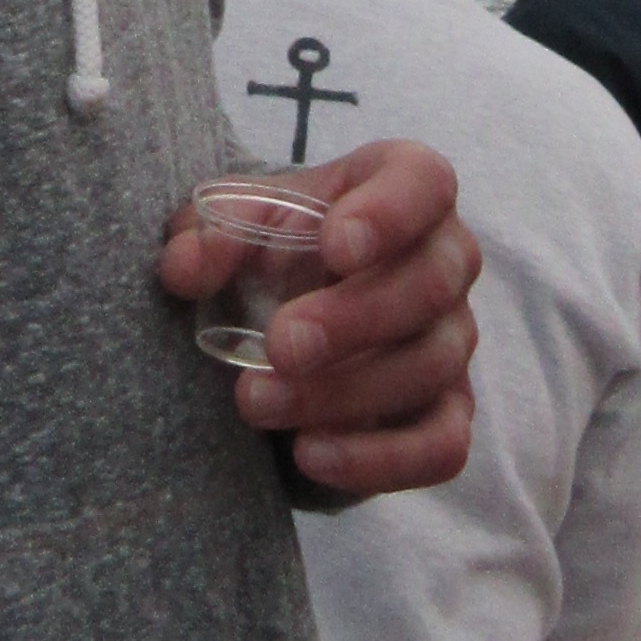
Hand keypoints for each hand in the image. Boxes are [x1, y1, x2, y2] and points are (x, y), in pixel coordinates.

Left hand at [159, 139, 481, 494]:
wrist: (290, 306)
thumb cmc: (274, 245)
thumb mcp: (234, 220)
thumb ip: (208, 232)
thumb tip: (187, 268)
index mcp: (404, 186)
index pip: (424, 181)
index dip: (390, 212)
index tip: (334, 245)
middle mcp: (446, 259)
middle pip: (431, 286)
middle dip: (354, 319)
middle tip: (281, 345)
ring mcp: (453, 339)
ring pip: (430, 367)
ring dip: (343, 393)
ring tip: (258, 401)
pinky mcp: (449, 412)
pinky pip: (442, 446)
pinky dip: (379, 458)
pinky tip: (309, 454)